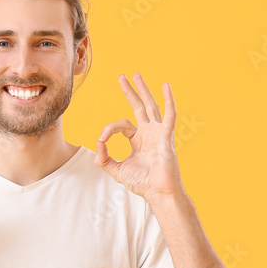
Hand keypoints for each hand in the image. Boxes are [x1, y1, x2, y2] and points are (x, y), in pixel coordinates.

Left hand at [94, 73, 183, 201]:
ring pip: (150, 106)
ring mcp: (158, 133)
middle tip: (122, 77)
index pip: (121, 125)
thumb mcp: (116, 170)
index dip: (109, 129)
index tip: (102, 141)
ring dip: (143, 90)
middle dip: (130, 92)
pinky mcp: (166, 136)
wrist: (158, 192)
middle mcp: (149, 133)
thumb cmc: (142, 183)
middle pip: (138, 107)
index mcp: (138, 139)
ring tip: (136, 75)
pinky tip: (166, 86)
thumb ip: (104, 159)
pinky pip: (169, 115)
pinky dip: (169, 100)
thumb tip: (97, 144)